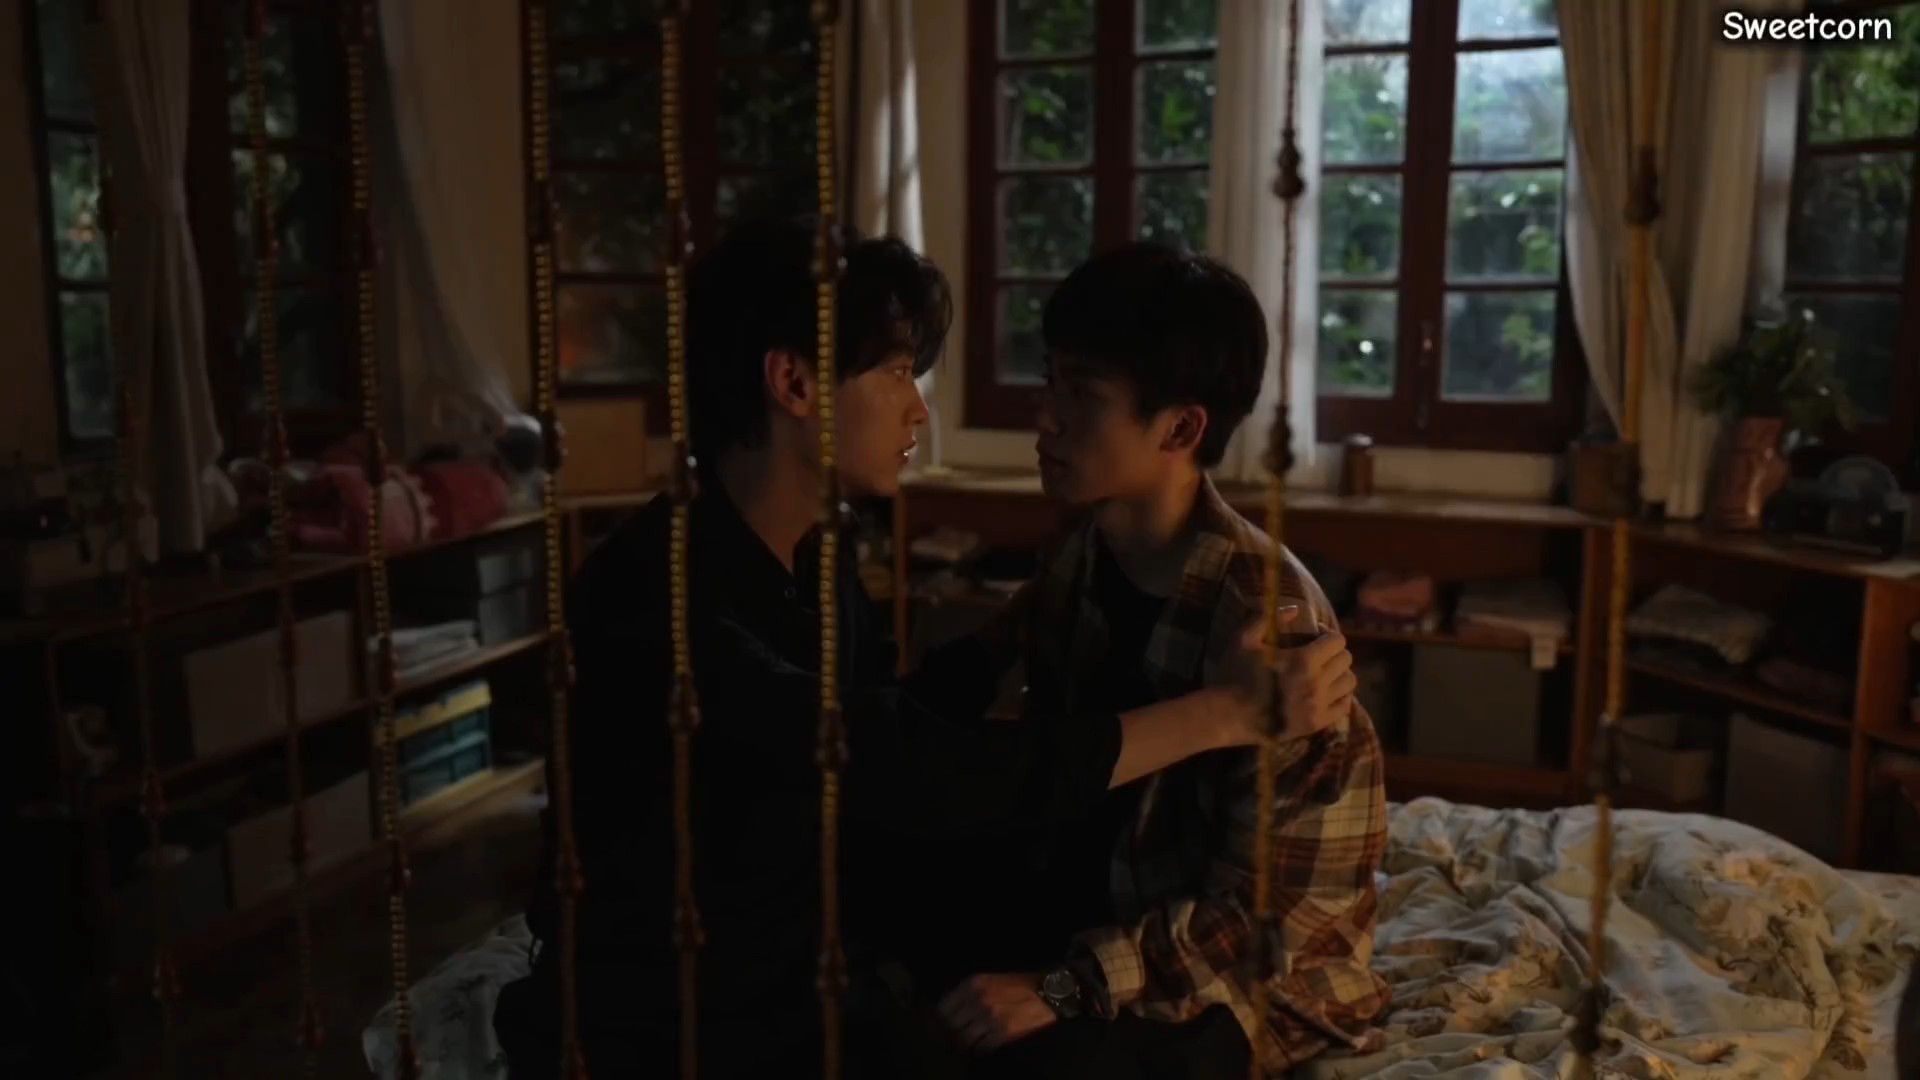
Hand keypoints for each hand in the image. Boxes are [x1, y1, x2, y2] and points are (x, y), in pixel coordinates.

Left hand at [936, 972, 1057, 1052]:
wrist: (1048, 993)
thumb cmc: (1018, 986)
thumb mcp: (989, 981)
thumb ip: (968, 994)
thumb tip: (948, 1013)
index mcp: (972, 984)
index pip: (943, 1008)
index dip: (940, 1021)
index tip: (941, 1028)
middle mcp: (977, 1000)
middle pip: (950, 1027)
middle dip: (951, 1035)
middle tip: (953, 1041)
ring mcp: (989, 1017)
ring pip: (963, 1040)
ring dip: (965, 1045)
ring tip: (968, 1046)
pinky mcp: (1002, 1032)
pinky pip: (981, 1049)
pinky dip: (981, 1050)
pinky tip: (985, 1046)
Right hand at [1221, 606, 1356, 743]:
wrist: (1227, 716)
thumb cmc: (1233, 675)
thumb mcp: (1243, 639)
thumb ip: (1267, 618)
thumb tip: (1295, 609)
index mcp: (1303, 661)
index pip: (1337, 641)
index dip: (1327, 634)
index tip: (1314, 635)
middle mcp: (1317, 683)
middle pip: (1346, 660)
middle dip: (1334, 652)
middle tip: (1319, 654)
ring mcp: (1318, 706)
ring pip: (1349, 683)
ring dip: (1339, 673)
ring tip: (1324, 673)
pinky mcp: (1316, 724)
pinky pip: (1344, 707)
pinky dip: (1339, 696)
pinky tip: (1325, 693)